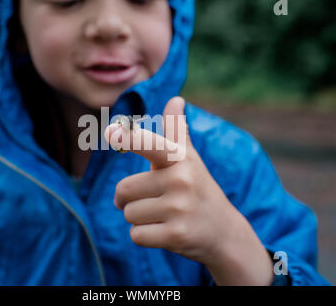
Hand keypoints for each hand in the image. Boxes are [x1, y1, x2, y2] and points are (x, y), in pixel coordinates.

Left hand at [104, 97, 273, 284]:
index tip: (112, 133)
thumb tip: (176, 99)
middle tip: (152, 201)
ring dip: (139, 219)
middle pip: (123, 190)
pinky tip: (166, 233)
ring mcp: (180, 208)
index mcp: (179, 158)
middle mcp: (181, 180)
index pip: (150, 144)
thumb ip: (177, 130)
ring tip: (164, 216)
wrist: (223, 231)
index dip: (129, 139)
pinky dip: (144, 237)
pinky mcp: (177, 235)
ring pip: (129, 214)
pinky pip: (136, 236)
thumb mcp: (189, 158)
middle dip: (129, 199)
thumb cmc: (197, 188)